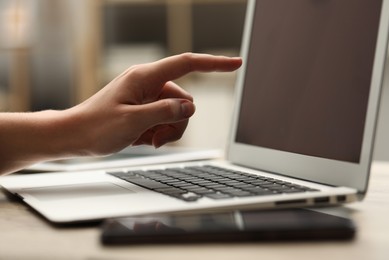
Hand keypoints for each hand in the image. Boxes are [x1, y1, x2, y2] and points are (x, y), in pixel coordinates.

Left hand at [69, 53, 241, 155]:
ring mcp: (147, 98)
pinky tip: (142, 139)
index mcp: (144, 77)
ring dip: (168, 130)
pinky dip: (160, 133)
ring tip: (147, 139)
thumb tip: (190, 106)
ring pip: (177, 113)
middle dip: (177, 121)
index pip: (187, 64)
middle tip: (156, 137)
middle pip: (184, 99)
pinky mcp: (145, 110)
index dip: (214, 64)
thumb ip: (165, 112)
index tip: (235, 64)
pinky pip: (166, 120)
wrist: (74, 136)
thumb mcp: (133, 122)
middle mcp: (149, 84)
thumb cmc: (96, 127)